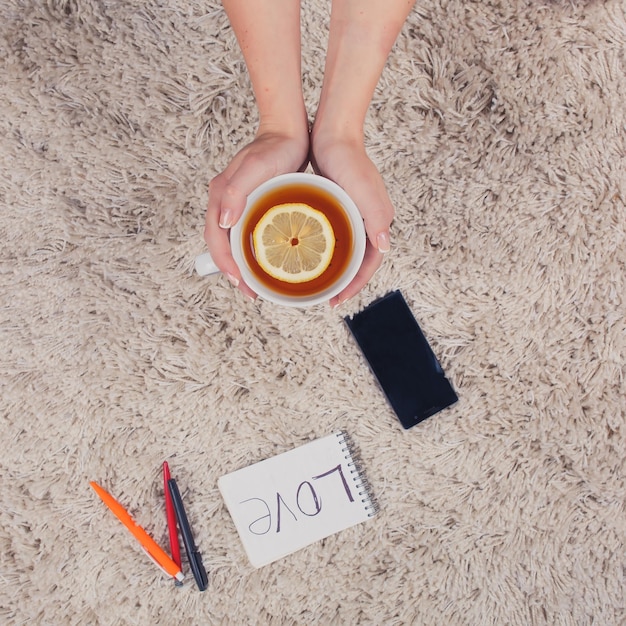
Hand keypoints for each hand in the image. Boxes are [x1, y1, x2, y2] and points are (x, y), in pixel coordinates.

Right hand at [204, 129, 308, 298]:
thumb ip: (235, 192)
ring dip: (241, 264)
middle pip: (222, 244)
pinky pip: (246, 232)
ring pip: (233, 241)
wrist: (289, 131)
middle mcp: (225, 202)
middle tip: (251, 292)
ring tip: (257, 283)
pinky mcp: (252, 203)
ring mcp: (238, 203)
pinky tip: (266, 260)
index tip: (241, 283)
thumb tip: (224, 223)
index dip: (226, 264)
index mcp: (220, 196)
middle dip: (233, 271)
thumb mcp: (255, 168)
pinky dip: (252, 250)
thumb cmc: (274, 148)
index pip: (216, 239)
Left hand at [309, 132, 393, 306]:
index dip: (354, 285)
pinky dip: (325, 251)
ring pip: (346, 251)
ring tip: (317, 283)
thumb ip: (377, 219)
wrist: (333, 134)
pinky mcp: (340, 208)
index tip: (336, 300)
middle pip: (359, 262)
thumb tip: (384, 247)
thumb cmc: (349, 161)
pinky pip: (336, 237)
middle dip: (345, 283)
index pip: (369, 265)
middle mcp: (369, 222)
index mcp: (378, 222)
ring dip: (335, 269)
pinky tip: (307, 257)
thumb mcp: (364, 192)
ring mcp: (355, 216)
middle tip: (325, 298)